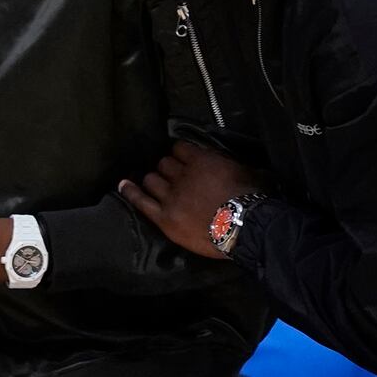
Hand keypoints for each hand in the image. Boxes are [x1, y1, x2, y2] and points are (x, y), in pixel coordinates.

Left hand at [119, 141, 261, 259]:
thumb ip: (228, 162)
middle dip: (168, 168)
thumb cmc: (253, 200)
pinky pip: (141, 201)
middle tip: (175, 178)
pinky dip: (130, 191)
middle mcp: (182, 175)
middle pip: (164, 163)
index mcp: (201, 160)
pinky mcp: (164, 217)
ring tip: (158, 187)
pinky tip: (123, 185)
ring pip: (152, 179)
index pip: (179, 148)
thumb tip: (227, 160)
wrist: (248, 229)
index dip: (181, 154)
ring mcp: (171, 196)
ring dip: (155, 181)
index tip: (184, 160)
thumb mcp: (246, 170)